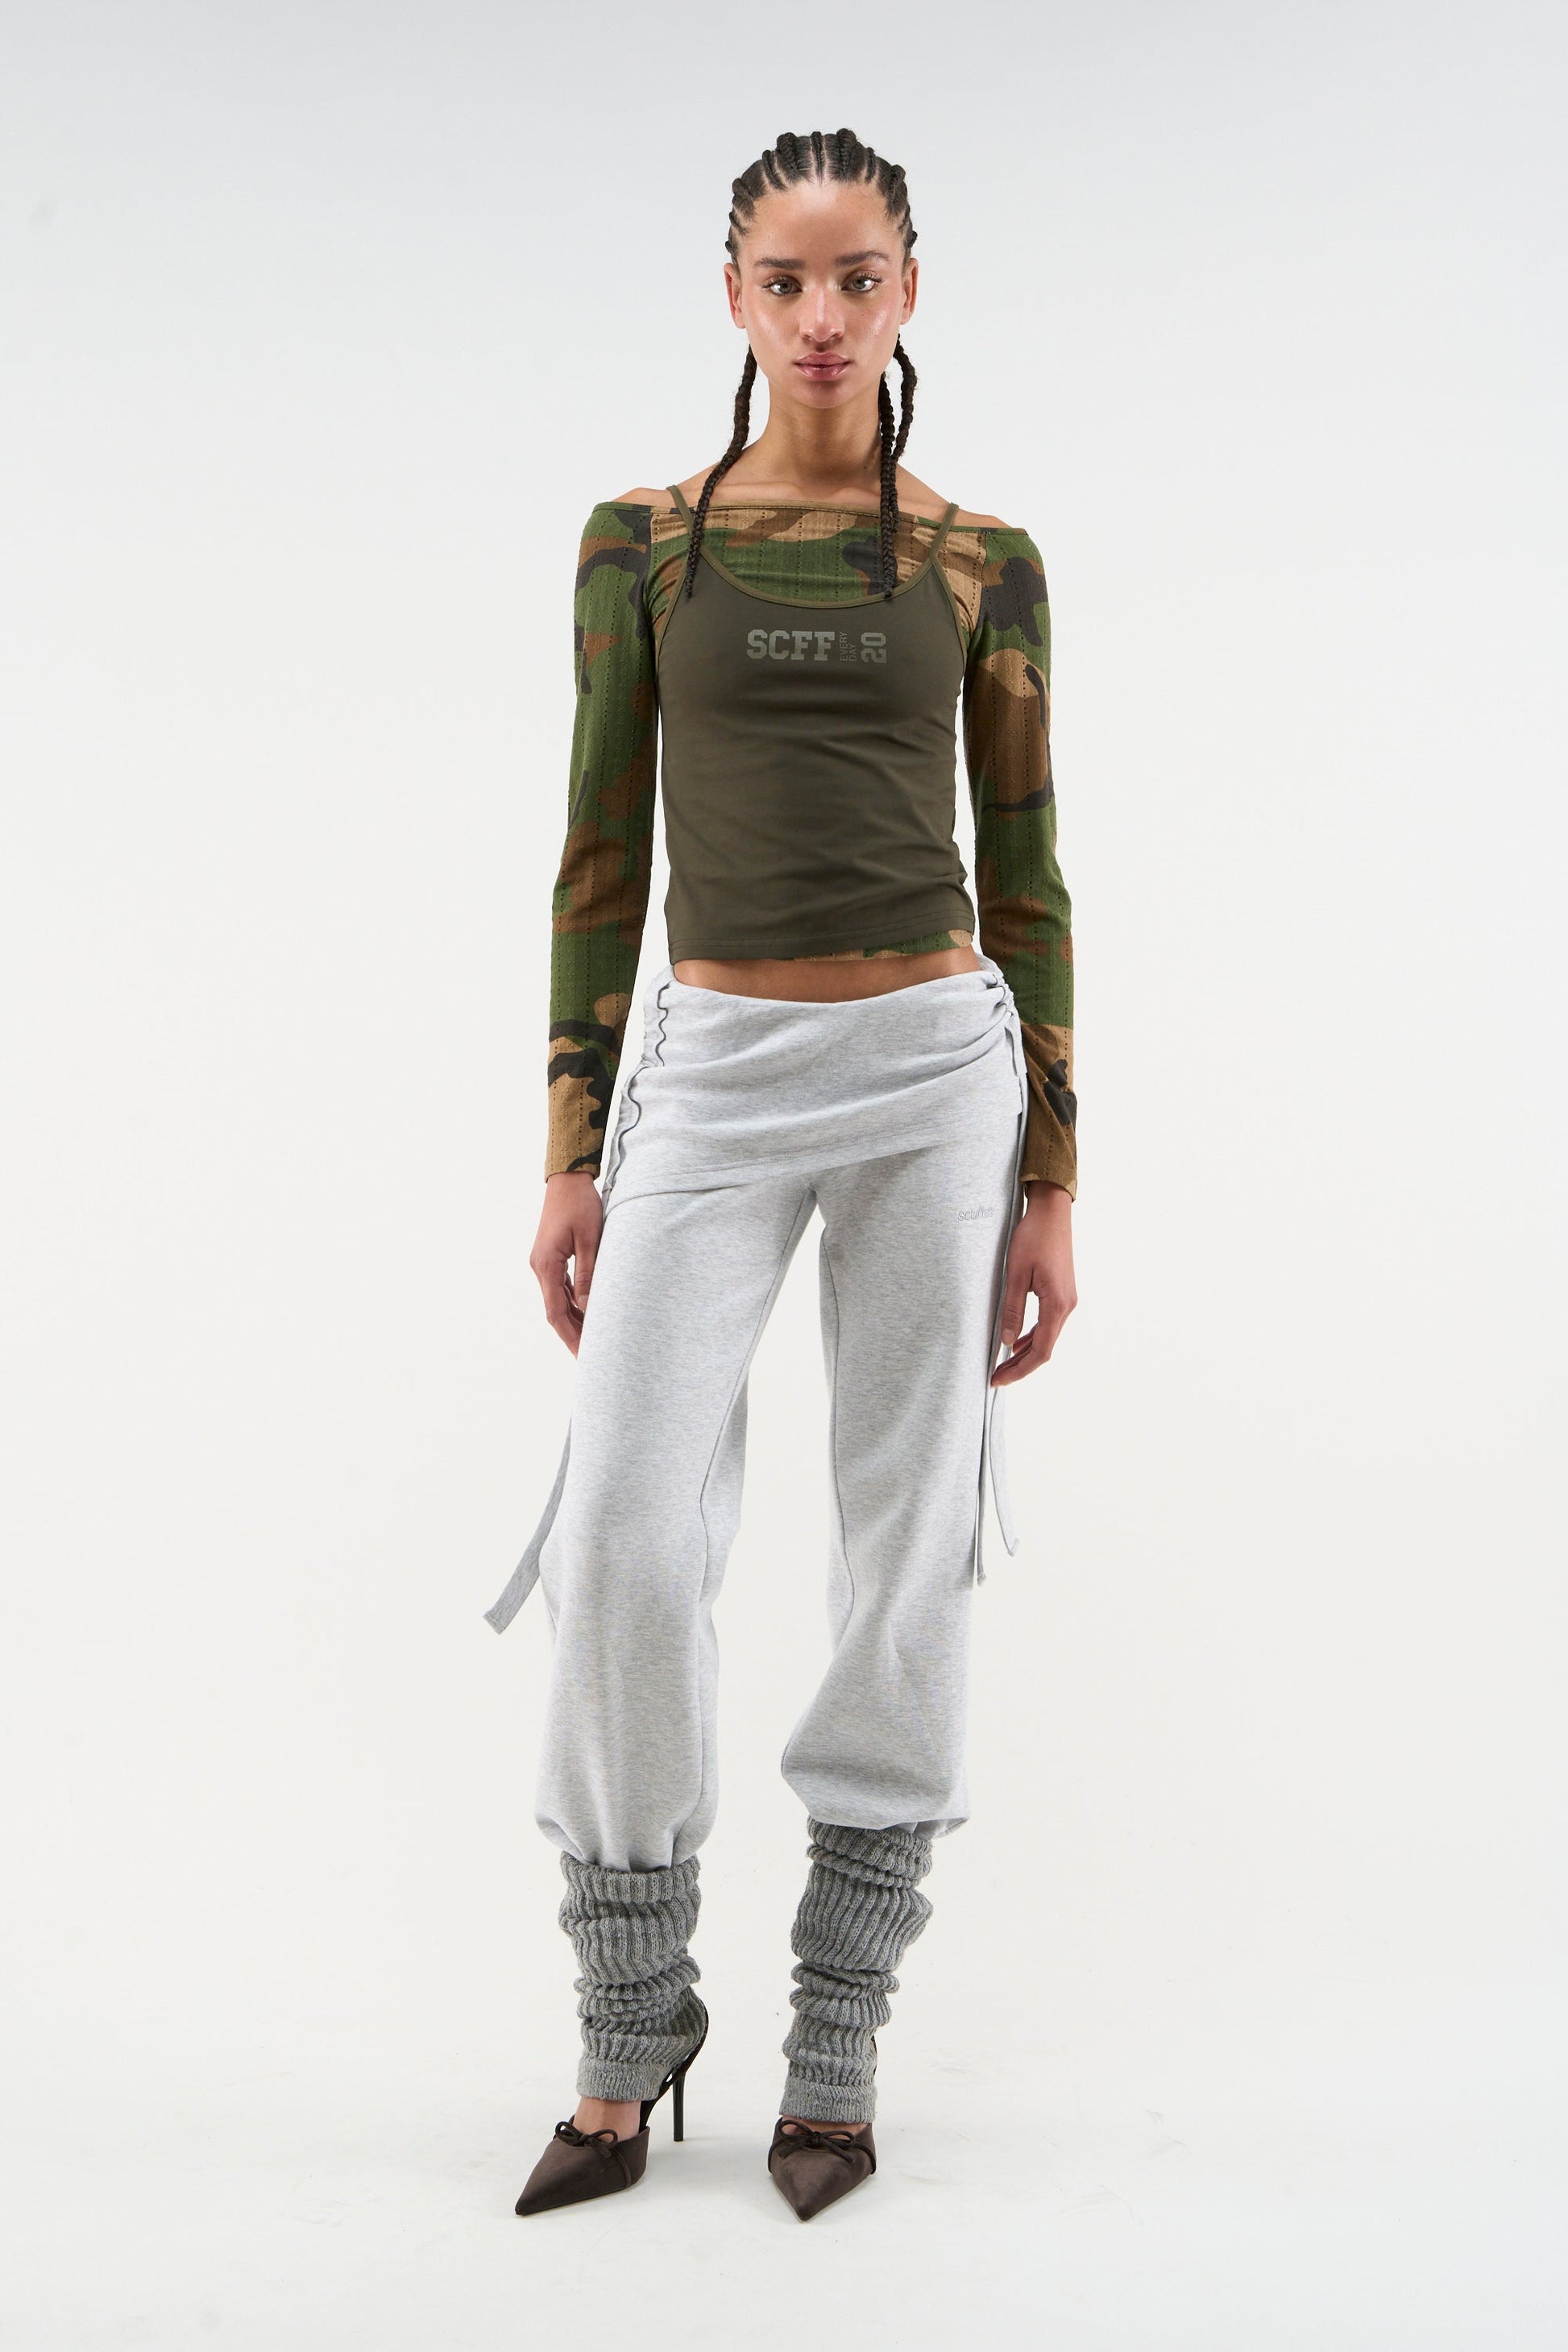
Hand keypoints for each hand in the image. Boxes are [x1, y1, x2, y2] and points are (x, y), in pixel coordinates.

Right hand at [530, 1172, 602, 1354]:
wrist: (567, 1179)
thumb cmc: (580, 1204)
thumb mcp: (590, 1239)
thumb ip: (589, 1275)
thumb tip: (589, 1308)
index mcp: (546, 1265)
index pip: (556, 1313)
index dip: (570, 1337)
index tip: (584, 1356)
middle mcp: (540, 1267)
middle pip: (555, 1311)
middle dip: (573, 1334)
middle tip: (591, 1357)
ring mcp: (544, 1262)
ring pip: (558, 1301)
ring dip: (574, 1320)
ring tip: (593, 1339)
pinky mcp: (551, 1257)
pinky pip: (561, 1287)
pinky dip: (573, 1303)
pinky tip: (587, 1312)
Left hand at [990, 1181, 1075, 1386]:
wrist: (1052, 1212)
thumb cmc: (1034, 1237)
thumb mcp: (1016, 1274)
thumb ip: (1012, 1309)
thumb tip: (1006, 1341)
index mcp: (1057, 1305)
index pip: (1040, 1350)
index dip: (1019, 1369)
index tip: (998, 1378)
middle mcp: (1067, 1306)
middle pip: (1045, 1348)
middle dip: (1021, 1366)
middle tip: (997, 1377)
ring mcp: (1067, 1300)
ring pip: (1047, 1337)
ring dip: (1025, 1353)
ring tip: (1003, 1363)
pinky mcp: (1062, 1293)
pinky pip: (1048, 1324)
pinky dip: (1032, 1336)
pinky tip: (1016, 1340)